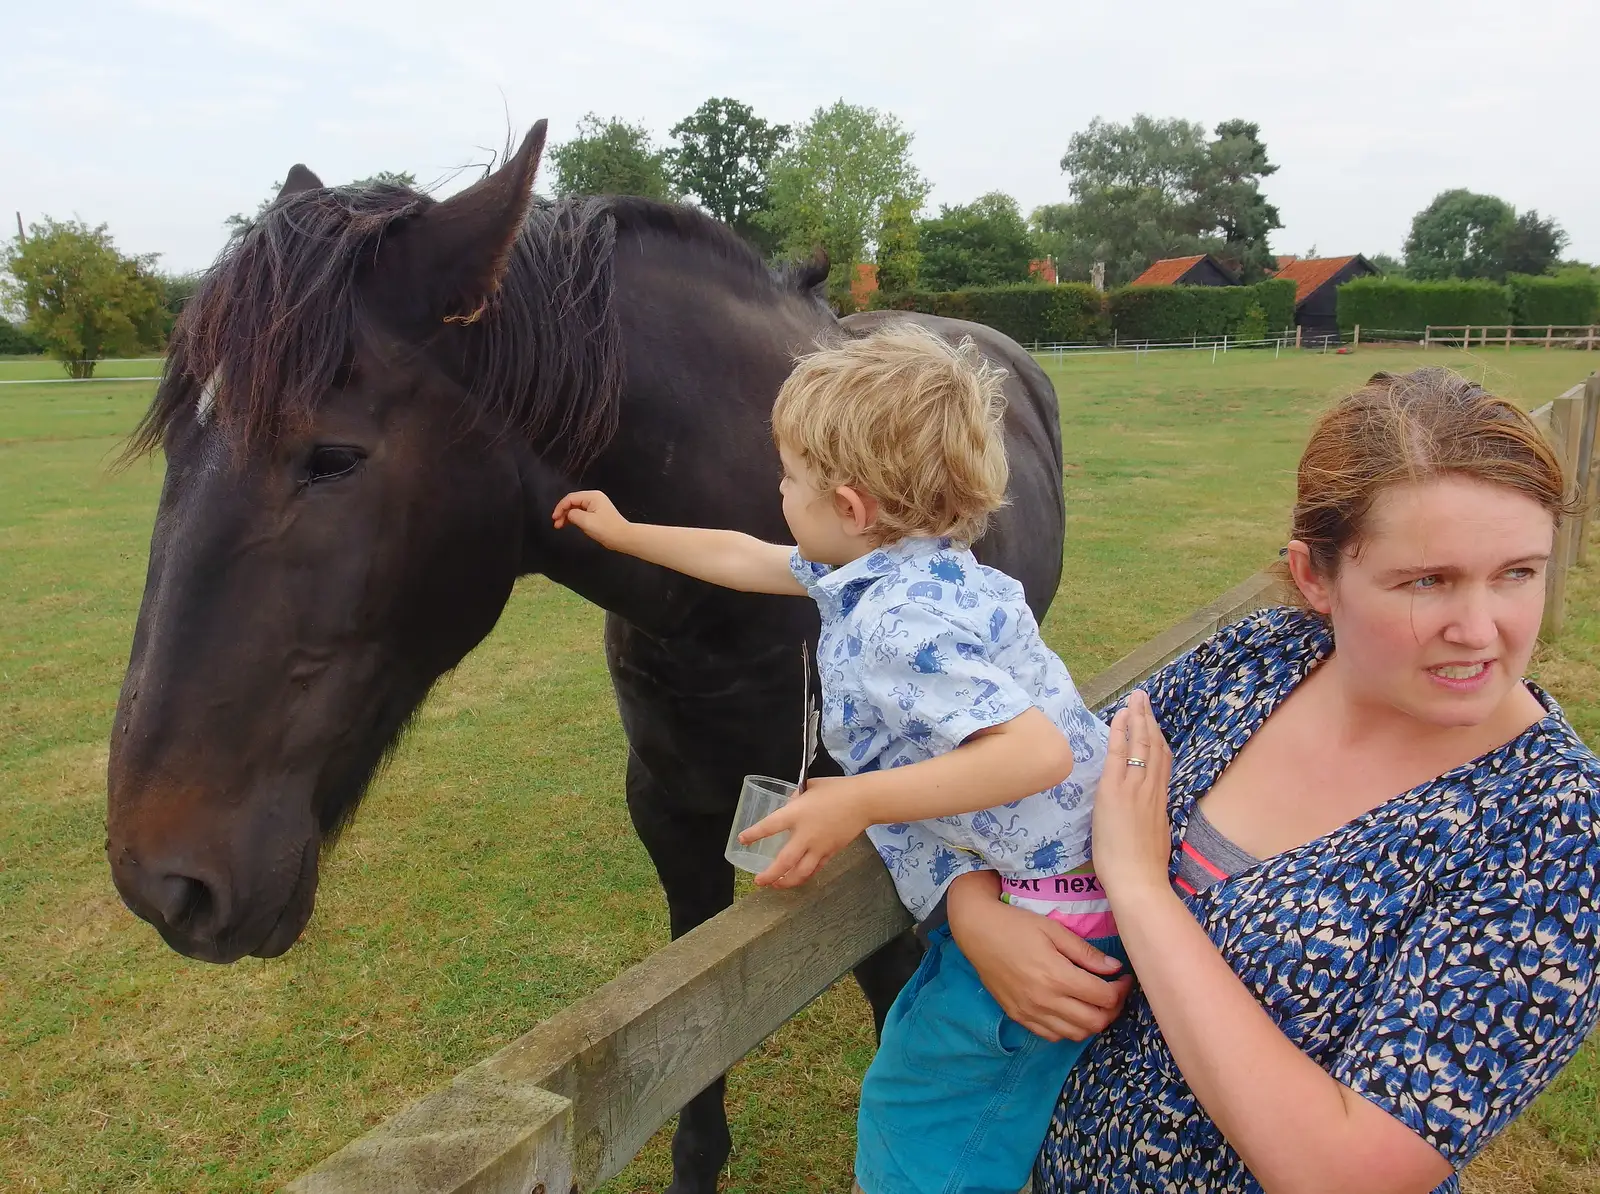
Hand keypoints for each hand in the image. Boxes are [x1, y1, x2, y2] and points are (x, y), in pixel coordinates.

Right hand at [552, 490, 631, 550]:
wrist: (623, 538)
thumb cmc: (607, 529)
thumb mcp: (586, 521)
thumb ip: (573, 515)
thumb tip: (568, 514)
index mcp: (593, 496)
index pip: (571, 498)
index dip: (560, 507)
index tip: (554, 518)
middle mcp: (594, 498)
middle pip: (573, 502)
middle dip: (563, 512)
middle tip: (556, 523)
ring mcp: (596, 506)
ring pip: (576, 508)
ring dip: (567, 516)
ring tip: (560, 526)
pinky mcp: (596, 514)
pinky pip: (581, 513)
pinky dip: (574, 519)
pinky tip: (569, 525)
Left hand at [740, 775, 869, 888]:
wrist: (864, 801)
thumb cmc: (837, 789)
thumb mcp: (810, 786)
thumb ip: (796, 797)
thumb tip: (790, 804)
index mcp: (796, 814)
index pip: (769, 826)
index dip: (754, 834)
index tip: (743, 840)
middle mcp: (805, 835)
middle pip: (784, 862)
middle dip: (770, 875)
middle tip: (758, 881)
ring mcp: (819, 847)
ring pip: (801, 872)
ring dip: (786, 882)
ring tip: (776, 885)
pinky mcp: (831, 852)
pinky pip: (815, 869)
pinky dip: (805, 875)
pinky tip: (797, 878)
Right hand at [946, 872, 1130, 1041]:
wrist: (977, 931)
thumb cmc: (1016, 925)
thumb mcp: (1054, 930)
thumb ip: (1085, 953)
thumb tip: (1114, 969)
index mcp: (1057, 976)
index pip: (1104, 997)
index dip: (1121, 990)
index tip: (1124, 978)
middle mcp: (1045, 1001)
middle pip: (1094, 1022)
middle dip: (1112, 1009)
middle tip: (1113, 992)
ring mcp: (1030, 1012)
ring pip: (1075, 1034)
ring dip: (1092, 1022)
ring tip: (1094, 1003)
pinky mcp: (1018, 1017)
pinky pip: (1052, 1036)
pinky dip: (1068, 1029)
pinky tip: (1070, 1011)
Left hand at [1092, 689, 1174, 901]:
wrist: (1139, 880)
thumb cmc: (1143, 869)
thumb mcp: (1154, 838)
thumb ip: (1152, 820)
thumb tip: (1147, 816)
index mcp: (1160, 802)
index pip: (1162, 763)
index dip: (1158, 740)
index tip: (1154, 723)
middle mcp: (1151, 790)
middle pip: (1154, 747)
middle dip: (1149, 720)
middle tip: (1144, 698)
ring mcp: (1134, 788)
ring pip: (1140, 745)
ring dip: (1137, 718)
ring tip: (1135, 698)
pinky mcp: (1115, 791)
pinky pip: (1118, 755)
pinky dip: (1119, 733)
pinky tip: (1119, 717)